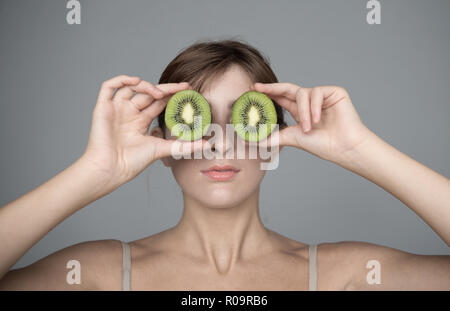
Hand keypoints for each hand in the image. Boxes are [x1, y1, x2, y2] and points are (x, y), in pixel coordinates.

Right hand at [81, 75, 206, 188]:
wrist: (111, 169)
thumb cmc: (132, 162)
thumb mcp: (163, 149)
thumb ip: (184, 146)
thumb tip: (207, 144)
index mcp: (140, 122)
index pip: (158, 102)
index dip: (173, 95)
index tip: (189, 91)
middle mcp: (129, 114)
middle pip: (148, 94)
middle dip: (166, 89)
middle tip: (184, 87)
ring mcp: (116, 110)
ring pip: (132, 88)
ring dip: (147, 86)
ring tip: (160, 93)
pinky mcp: (103, 107)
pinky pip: (110, 87)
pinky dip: (122, 80)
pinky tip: (137, 81)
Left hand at [252, 83, 373, 163]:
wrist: (343, 147)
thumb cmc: (322, 145)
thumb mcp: (291, 138)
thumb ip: (271, 138)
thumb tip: (250, 140)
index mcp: (300, 111)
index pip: (281, 98)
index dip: (268, 93)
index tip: (253, 90)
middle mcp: (309, 102)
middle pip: (287, 89)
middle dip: (272, 88)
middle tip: (258, 88)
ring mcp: (322, 96)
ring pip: (302, 94)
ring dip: (303, 112)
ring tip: (308, 128)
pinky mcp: (334, 92)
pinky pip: (316, 93)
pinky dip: (314, 107)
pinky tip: (317, 120)